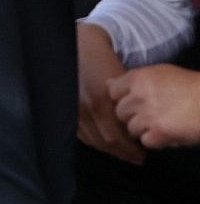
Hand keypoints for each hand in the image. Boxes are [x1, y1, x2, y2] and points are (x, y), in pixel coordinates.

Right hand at [77, 23, 145, 164]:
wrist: (77, 45)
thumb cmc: (103, 61)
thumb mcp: (121, 82)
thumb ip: (126, 108)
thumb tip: (134, 132)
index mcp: (99, 103)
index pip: (115, 138)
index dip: (129, 151)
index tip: (140, 155)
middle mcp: (82, 109)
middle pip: (103, 143)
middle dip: (121, 152)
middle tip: (134, 157)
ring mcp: (70, 110)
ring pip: (90, 140)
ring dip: (107, 148)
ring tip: (120, 150)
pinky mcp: (62, 109)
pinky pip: (79, 133)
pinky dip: (92, 140)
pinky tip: (102, 140)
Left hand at [110, 64, 199, 150]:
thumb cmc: (191, 86)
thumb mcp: (161, 72)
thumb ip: (134, 79)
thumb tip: (108, 84)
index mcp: (138, 79)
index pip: (113, 92)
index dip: (122, 99)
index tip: (132, 103)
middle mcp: (139, 96)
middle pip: (120, 113)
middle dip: (132, 116)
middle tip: (149, 116)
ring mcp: (148, 116)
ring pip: (131, 129)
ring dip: (143, 130)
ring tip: (160, 125)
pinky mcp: (160, 133)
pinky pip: (146, 142)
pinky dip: (156, 141)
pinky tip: (167, 133)